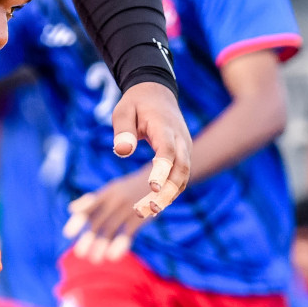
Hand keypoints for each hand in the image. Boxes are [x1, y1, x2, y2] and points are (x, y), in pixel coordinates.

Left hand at [65, 169, 148, 262]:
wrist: (160, 180)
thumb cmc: (131, 188)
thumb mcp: (112, 190)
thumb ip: (92, 201)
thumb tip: (71, 209)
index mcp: (107, 193)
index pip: (88, 207)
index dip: (78, 221)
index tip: (67, 234)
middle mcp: (116, 200)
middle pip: (99, 221)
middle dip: (89, 238)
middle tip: (79, 254)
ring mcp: (129, 208)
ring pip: (112, 228)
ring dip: (102, 244)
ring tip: (94, 259)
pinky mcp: (142, 216)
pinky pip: (128, 232)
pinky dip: (120, 244)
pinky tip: (112, 256)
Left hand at [112, 81, 191, 217]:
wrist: (157, 94)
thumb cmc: (136, 104)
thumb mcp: (123, 111)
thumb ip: (123, 130)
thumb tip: (122, 152)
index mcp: (165, 127)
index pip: (168, 151)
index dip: (162, 170)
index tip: (153, 187)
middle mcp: (180, 140)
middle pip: (181, 169)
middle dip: (167, 191)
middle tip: (149, 209)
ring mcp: (185, 148)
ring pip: (183, 176)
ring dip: (168, 195)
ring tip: (147, 212)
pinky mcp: (183, 156)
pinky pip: (180, 177)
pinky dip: (170, 192)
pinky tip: (154, 206)